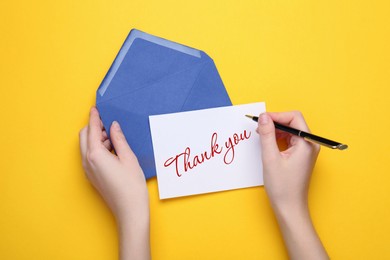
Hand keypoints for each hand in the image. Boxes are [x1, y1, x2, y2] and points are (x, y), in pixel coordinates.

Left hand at [79, 107, 149, 259]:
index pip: (92, 130)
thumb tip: (114, 126)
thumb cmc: (132, 186)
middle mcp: (87, 162)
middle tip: (110, 125)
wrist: (129, 211)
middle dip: (94, 128)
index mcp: (95, 155)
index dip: (94, 118)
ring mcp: (88, 171)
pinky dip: (98, 149)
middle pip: (84, 137)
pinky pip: (90, 157)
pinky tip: (113, 151)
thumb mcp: (128, 158)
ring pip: (86, 147)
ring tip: (115, 139)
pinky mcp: (92, 177)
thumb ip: (119, 139)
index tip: (95, 109)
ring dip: (97, 139)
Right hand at [257, 111, 319, 211]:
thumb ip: (267, 135)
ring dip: (275, 130)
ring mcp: (306, 150)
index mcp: (307, 143)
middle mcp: (309, 145)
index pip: (294, 118)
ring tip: (261, 135)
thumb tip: (263, 117)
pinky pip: (289, 140)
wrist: (289, 207)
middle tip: (259, 127)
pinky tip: (268, 143)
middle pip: (293, 123)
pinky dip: (277, 138)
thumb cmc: (283, 187)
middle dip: (275, 122)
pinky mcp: (300, 156)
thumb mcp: (270, 158)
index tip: (261, 119)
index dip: (276, 115)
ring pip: (290, 131)